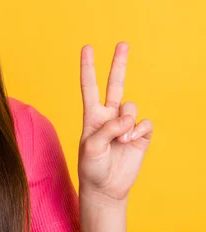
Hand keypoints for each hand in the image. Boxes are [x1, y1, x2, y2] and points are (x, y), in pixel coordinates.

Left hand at [78, 42, 153, 203]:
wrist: (106, 187)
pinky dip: (138, 130)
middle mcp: (109, 115)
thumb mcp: (91, 147)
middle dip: (118, 64)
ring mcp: (125, 124)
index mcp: (92, 115)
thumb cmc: (92, 166)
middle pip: (115, 84)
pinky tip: (130, 141)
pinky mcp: (140, 135)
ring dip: (127, 122)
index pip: (89, 86)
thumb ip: (106, 129)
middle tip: (122, 44)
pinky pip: (144, 123)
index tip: (87, 47)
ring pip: (131, 107)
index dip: (88, 67)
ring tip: (120, 138)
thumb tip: (126, 118)